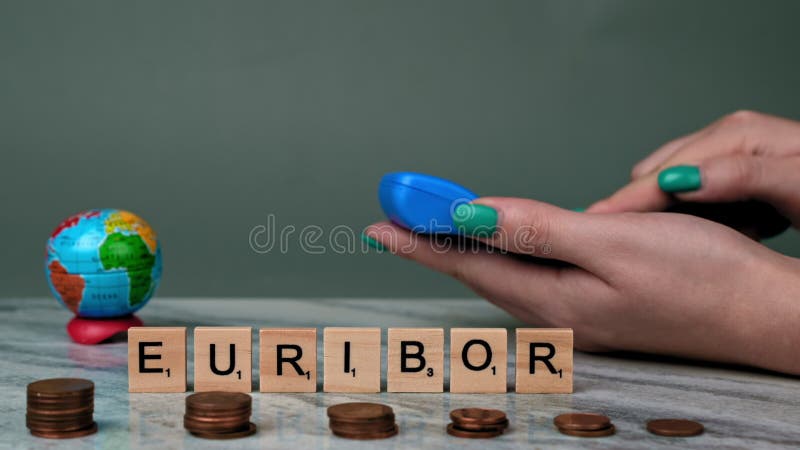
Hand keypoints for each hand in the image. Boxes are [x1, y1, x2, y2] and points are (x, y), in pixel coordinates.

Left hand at [364, 198, 799, 374]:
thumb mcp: (615, 243)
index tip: (383, 221)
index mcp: (555, 300)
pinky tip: (499, 249)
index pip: (470, 264)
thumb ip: (539, 231)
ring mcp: (576, 316)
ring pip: (502, 277)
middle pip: (479, 272)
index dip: (422, 240)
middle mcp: (557, 315)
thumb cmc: (702, 279)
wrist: (765, 316)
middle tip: (397, 218)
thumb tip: (474, 217)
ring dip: (464, 250)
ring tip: (432, 228)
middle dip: (433, 244)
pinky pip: (529, 280)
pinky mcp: (596, 309)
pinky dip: (502, 258)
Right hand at [587, 110, 799, 231]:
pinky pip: (689, 193)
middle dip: (645, 210)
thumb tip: (684, 182)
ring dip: (668, 217)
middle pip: (660, 173)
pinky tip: (706, 235)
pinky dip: (689, 216)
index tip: (597, 224)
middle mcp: (727, 138)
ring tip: (683, 245)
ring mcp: (727, 154)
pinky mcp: (730, 171)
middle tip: (641, 248)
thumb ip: (743, 178)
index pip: (668, 169)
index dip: (632, 200)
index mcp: (739, 135)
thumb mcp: (798, 185)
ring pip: (671, 186)